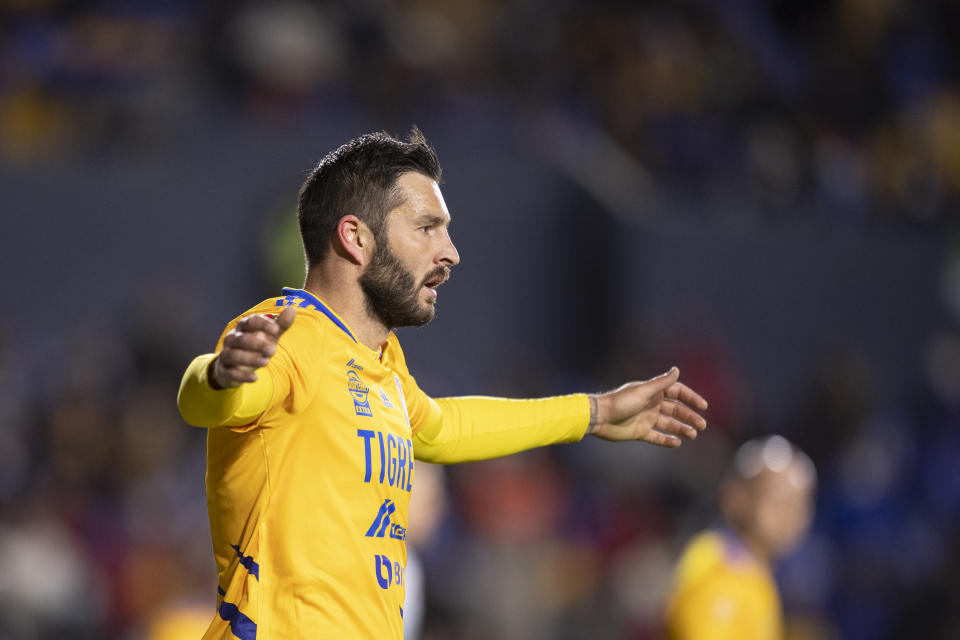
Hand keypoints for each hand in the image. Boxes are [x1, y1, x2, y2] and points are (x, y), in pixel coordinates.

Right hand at [209, 306, 295, 388]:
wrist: (233, 366)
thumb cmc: (256, 346)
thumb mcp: (269, 336)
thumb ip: (280, 325)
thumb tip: (292, 309)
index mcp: (243, 327)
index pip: (250, 321)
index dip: (262, 324)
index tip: (276, 329)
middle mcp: (232, 339)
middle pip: (242, 339)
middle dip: (257, 344)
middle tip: (272, 349)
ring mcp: (226, 354)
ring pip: (234, 355)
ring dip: (250, 358)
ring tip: (265, 362)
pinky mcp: (224, 370)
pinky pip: (230, 372)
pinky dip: (242, 375)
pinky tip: (255, 378)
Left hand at [588, 367, 707, 446]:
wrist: (600, 418)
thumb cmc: (620, 402)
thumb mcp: (643, 391)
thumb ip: (661, 383)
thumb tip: (677, 370)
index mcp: (653, 392)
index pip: (677, 393)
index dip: (691, 398)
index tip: (703, 406)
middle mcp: (651, 404)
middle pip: (675, 410)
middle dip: (689, 416)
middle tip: (702, 425)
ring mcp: (646, 418)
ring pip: (669, 424)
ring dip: (682, 428)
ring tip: (693, 435)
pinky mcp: (640, 432)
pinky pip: (657, 437)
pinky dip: (667, 440)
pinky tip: (677, 443)